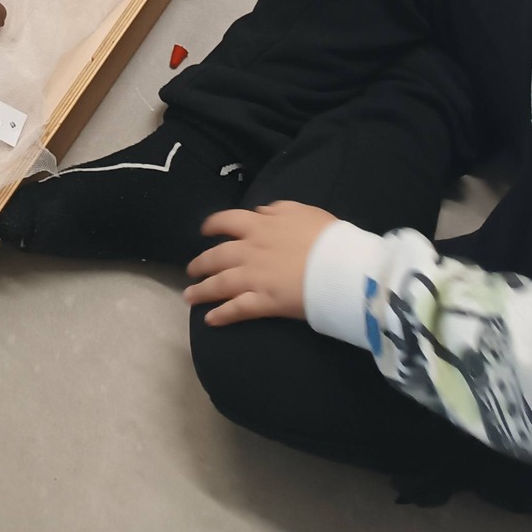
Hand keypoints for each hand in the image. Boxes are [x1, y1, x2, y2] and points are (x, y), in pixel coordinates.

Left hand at [182, 202, 337, 324]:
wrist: (342, 266)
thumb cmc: (328, 237)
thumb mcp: (302, 211)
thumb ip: (277, 210)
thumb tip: (260, 213)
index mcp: (260, 226)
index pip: (227, 221)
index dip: (212, 225)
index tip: (205, 231)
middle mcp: (250, 250)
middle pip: (216, 256)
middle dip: (200, 263)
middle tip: (191, 270)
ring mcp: (255, 277)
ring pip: (220, 283)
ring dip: (201, 291)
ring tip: (189, 297)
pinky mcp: (264, 302)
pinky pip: (237, 309)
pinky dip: (221, 315)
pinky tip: (210, 320)